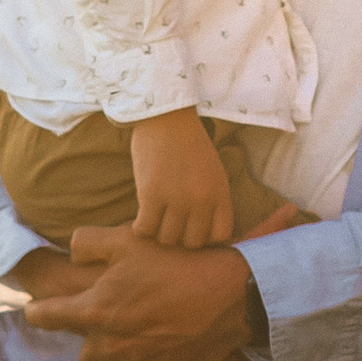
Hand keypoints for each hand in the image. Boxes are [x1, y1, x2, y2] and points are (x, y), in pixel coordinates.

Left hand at [21, 229, 271, 360]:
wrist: (232, 295)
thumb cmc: (179, 263)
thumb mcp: (129, 239)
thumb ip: (88, 243)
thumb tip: (71, 251)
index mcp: (96, 310)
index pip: (47, 317)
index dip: (38, 312)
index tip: (34, 310)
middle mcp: (112, 343)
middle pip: (83, 355)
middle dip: (89, 338)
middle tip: (105, 319)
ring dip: (117, 352)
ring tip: (135, 330)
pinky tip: (158, 341)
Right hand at [130, 108, 234, 249]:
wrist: (166, 117)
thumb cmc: (189, 144)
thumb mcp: (214, 172)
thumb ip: (212, 201)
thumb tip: (204, 236)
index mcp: (220, 193)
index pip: (221, 236)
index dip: (206, 238)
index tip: (194, 230)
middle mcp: (201, 200)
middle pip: (192, 243)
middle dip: (181, 238)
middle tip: (170, 226)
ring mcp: (176, 199)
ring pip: (167, 239)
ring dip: (160, 233)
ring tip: (155, 221)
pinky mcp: (150, 195)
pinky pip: (145, 229)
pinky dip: (141, 229)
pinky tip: (141, 218)